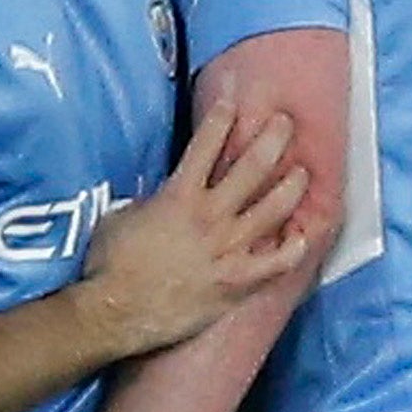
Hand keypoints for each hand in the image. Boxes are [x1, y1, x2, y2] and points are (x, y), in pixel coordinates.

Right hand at [77, 102, 311, 355]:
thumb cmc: (109, 265)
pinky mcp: (236, 283)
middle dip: (273, 138)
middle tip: (285, 122)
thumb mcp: (120, 217)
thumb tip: (156, 198)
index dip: (223, 117)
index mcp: (180, 195)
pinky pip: (276, 264)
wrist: (115, 312)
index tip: (235, 99)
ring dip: (291, 186)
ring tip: (302, 172)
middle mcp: (211, 216)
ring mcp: (228, 249)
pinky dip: (292, 250)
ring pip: (274, 208)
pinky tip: (301, 238)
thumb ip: (147, 202)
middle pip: (253, 166)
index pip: (206, 144)